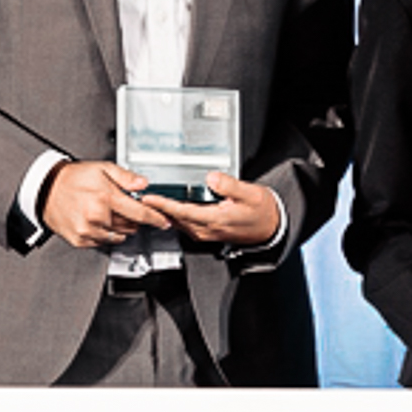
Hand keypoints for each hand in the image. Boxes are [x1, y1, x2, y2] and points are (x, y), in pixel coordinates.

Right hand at [40, 161, 171, 247]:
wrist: (46, 189)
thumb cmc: (73, 178)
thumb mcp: (102, 168)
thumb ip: (125, 177)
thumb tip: (143, 184)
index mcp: (105, 198)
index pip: (139, 213)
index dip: (155, 219)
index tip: (164, 222)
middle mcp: (97, 217)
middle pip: (130, 226)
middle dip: (133, 219)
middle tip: (123, 207)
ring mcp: (88, 231)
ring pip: (118, 236)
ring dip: (120, 227)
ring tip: (108, 213)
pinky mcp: (80, 240)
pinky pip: (103, 242)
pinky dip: (105, 234)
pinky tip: (97, 221)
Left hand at [145, 172, 279, 247]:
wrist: (271, 227)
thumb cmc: (262, 211)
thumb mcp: (250, 193)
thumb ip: (229, 186)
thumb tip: (211, 178)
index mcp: (215, 219)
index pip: (182, 211)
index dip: (163, 204)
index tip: (149, 198)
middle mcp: (207, 230)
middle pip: (174, 219)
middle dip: (157, 209)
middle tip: (140, 197)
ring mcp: (205, 233)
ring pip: (177, 224)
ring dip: (163, 213)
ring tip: (149, 201)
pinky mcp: (206, 233)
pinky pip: (184, 225)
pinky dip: (173, 217)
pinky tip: (167, 209)